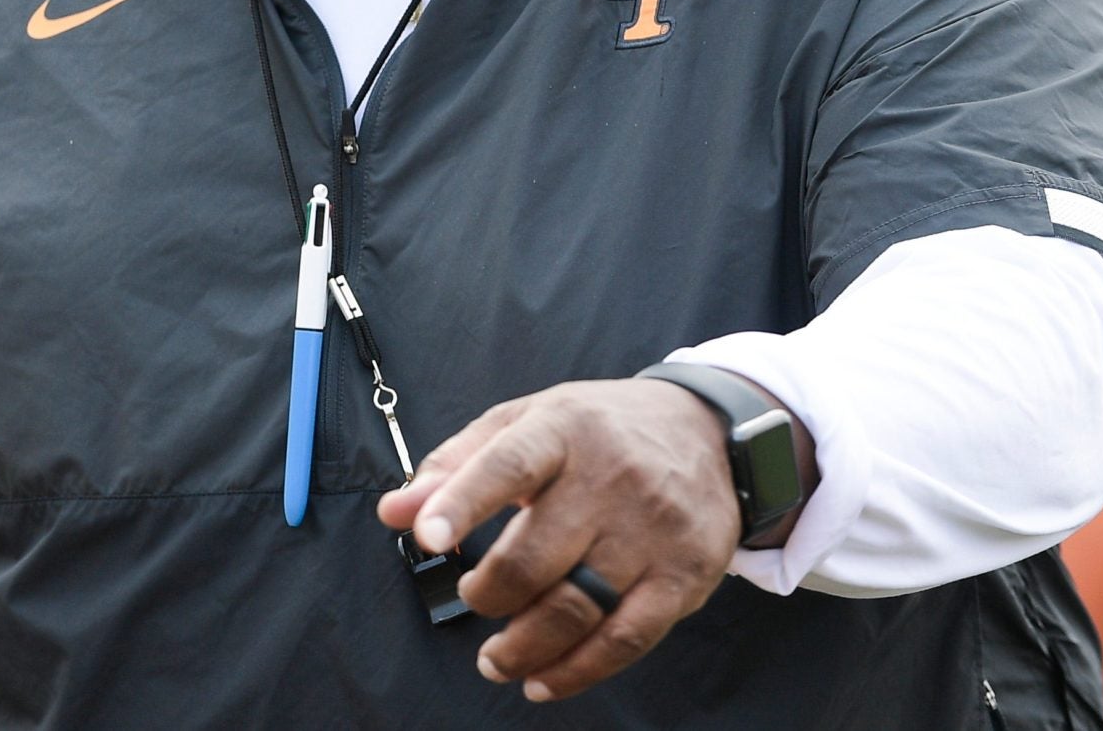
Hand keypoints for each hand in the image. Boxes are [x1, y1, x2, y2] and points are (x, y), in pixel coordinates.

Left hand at [375, 378, 742, 702]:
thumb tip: (394, 512)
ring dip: (524, 646)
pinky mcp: (685, 576)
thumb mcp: (525, 422)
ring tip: (494, 658)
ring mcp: (652, 531)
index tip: (426, 537)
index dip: (463, 501)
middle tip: (475, 598)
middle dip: (490, 594)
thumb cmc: (597, 431)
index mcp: (563, 429)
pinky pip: (626, 639)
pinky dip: (577, 671)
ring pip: (577, 607)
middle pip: (536, 556)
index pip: (508, 464)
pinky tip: (542, 680)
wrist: (708, 433)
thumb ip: (455, 466)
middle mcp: (611, 478)